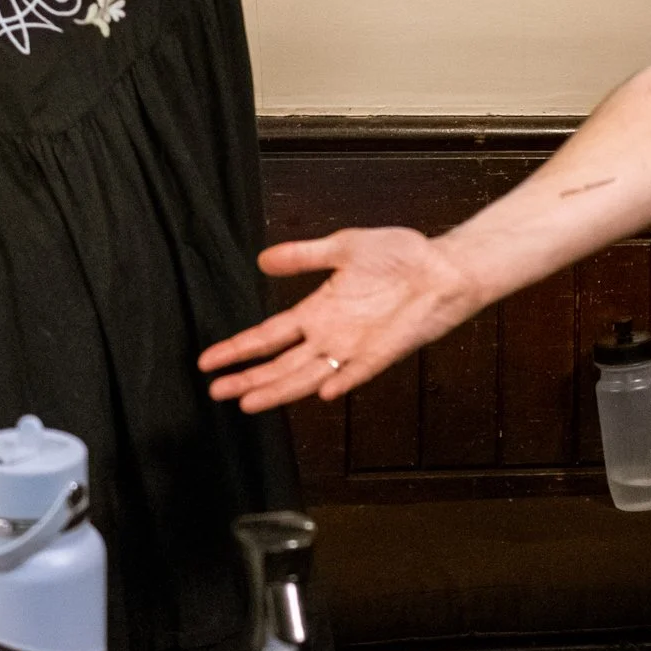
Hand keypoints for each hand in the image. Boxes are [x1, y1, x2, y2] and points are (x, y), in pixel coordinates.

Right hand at [198, 228, 481, 412]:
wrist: (442, 266)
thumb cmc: (399, 256)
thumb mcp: (344, 247)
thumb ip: (304, 256)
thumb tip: (262, 260)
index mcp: (317, 311)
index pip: (269, 336)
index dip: (238, 348)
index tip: (207, 361)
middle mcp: (330, 336)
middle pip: (280, 364)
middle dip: (247, 378)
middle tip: (215, 391)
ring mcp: (355, 348)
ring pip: (308, 376)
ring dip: (279, 390)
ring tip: (247, 403)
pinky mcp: (383, 353)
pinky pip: (359, 372)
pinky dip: (341, 382)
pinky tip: (320, 393)